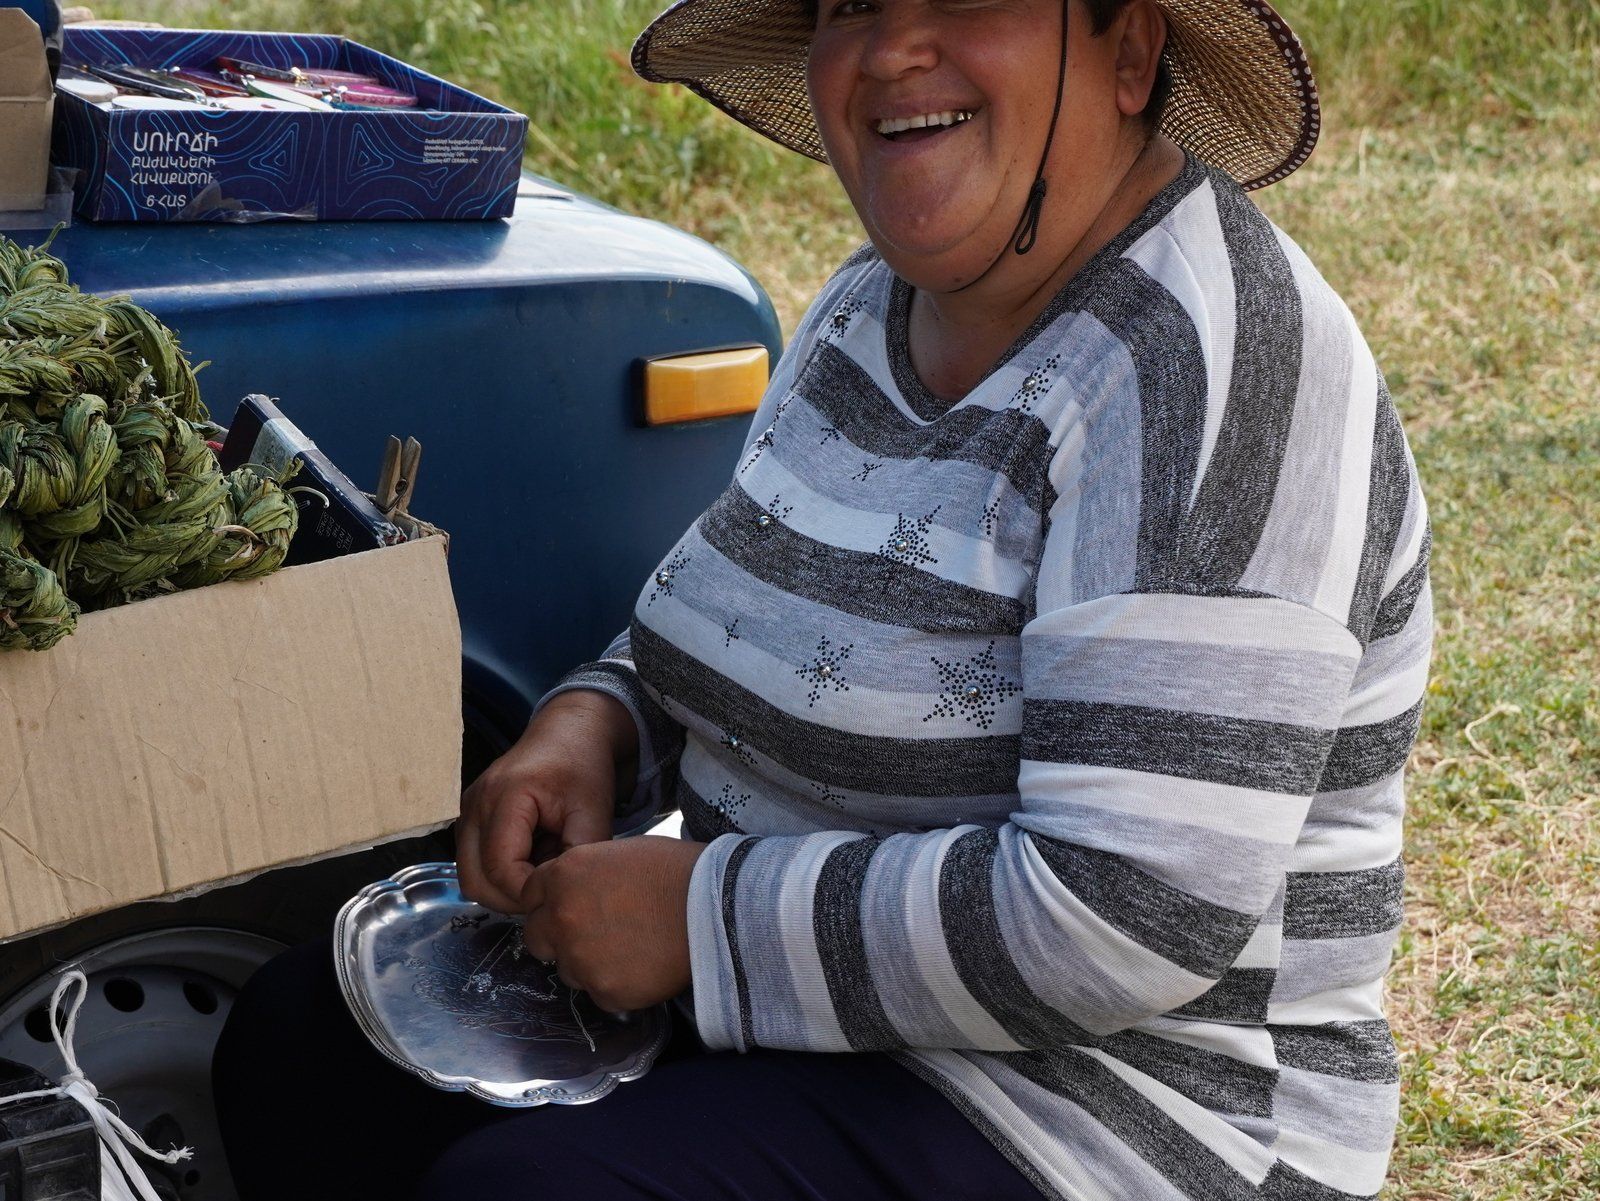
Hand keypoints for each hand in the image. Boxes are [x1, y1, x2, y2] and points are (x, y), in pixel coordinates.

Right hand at [457, 690, 638, 914]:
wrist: (569, 734)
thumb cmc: (582, 766)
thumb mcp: (594, 810)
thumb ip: (580, 854)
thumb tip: (565, 894)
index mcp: (505, 796)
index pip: (501, 869)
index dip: (529, 892)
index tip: (560, 892)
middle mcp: (475, 805)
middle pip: (475, 881)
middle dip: (513, 898)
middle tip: (551, 892)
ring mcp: (467, 813)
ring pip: (471, 877)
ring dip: (506, 888)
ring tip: (544, 871)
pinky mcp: (471, 820)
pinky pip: (475, 864)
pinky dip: (502, 874)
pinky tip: (534, 859)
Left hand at [521, 836, 706, 1011]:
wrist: (715, 907)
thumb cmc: (676, 871)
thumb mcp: (619, 852)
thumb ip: (584, 875)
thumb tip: (578, 892)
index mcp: (563, 876)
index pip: (530, 895)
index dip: (550, 900)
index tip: (569, 905)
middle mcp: (562, 918)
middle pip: (535, 937)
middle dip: (557, 935)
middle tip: (593, 932)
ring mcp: (580, 959)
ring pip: (566, 969)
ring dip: (586, 962)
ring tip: (627, 948)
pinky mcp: (605, 992)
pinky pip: (598, 993)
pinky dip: (615, 983)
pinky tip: (642, 966)